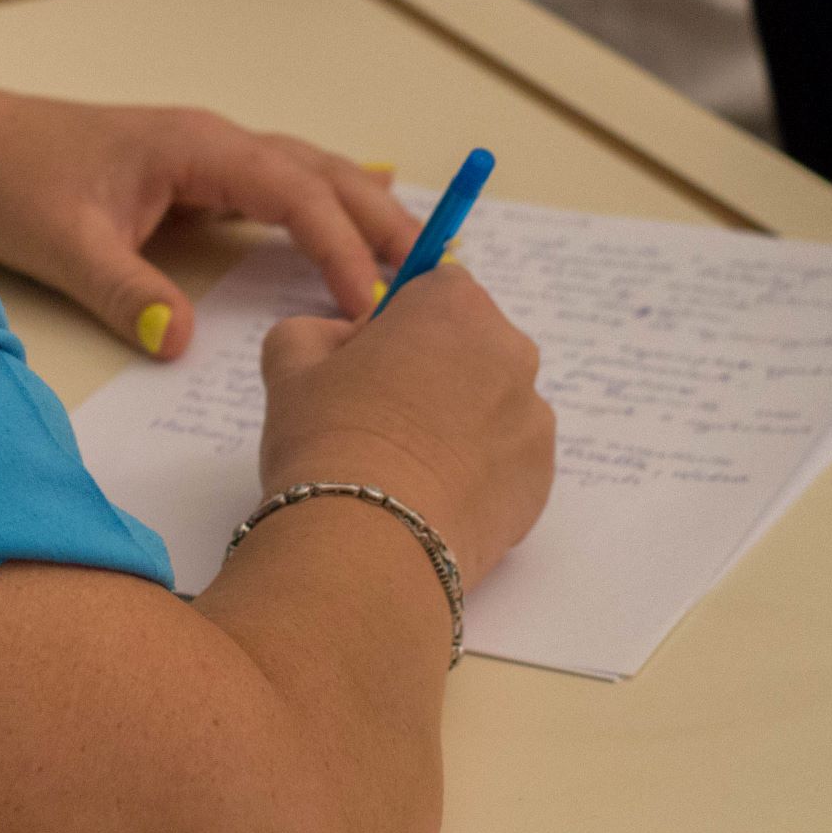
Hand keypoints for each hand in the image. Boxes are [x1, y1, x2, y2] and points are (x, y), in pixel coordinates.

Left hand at [0, 75, 417, 360]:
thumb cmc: (11, 179)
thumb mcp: (63, 243)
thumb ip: (122, 291)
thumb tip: (179, 342)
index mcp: (196, 145)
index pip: (294, 193)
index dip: (340, 247)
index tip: (374, 302)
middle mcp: (214, 141)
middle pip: (323, 174)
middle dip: (384, 220)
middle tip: (444, 275)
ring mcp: (208, 154)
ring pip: (309, 176)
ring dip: (365, 212)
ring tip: (422, 260)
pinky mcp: (196, 174)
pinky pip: (282, 188)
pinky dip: (327, 211)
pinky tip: (358, 231)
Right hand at [256, 268, 554, 589]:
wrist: (367, 544)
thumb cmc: (328, 438)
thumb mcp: (290, 363)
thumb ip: (316, 330)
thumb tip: (343, 345)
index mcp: (455, 305)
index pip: (435, 288)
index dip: (398, 322)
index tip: (368, 363)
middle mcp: (511, 350)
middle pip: (472, 344)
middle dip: (436, 368)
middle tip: (381, 417)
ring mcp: (534, 418)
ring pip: (493, 403)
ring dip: (461, 420)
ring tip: (406, 468)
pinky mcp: (542, 479)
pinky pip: (507, 460)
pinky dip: (478, 471)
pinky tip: (432, 498)